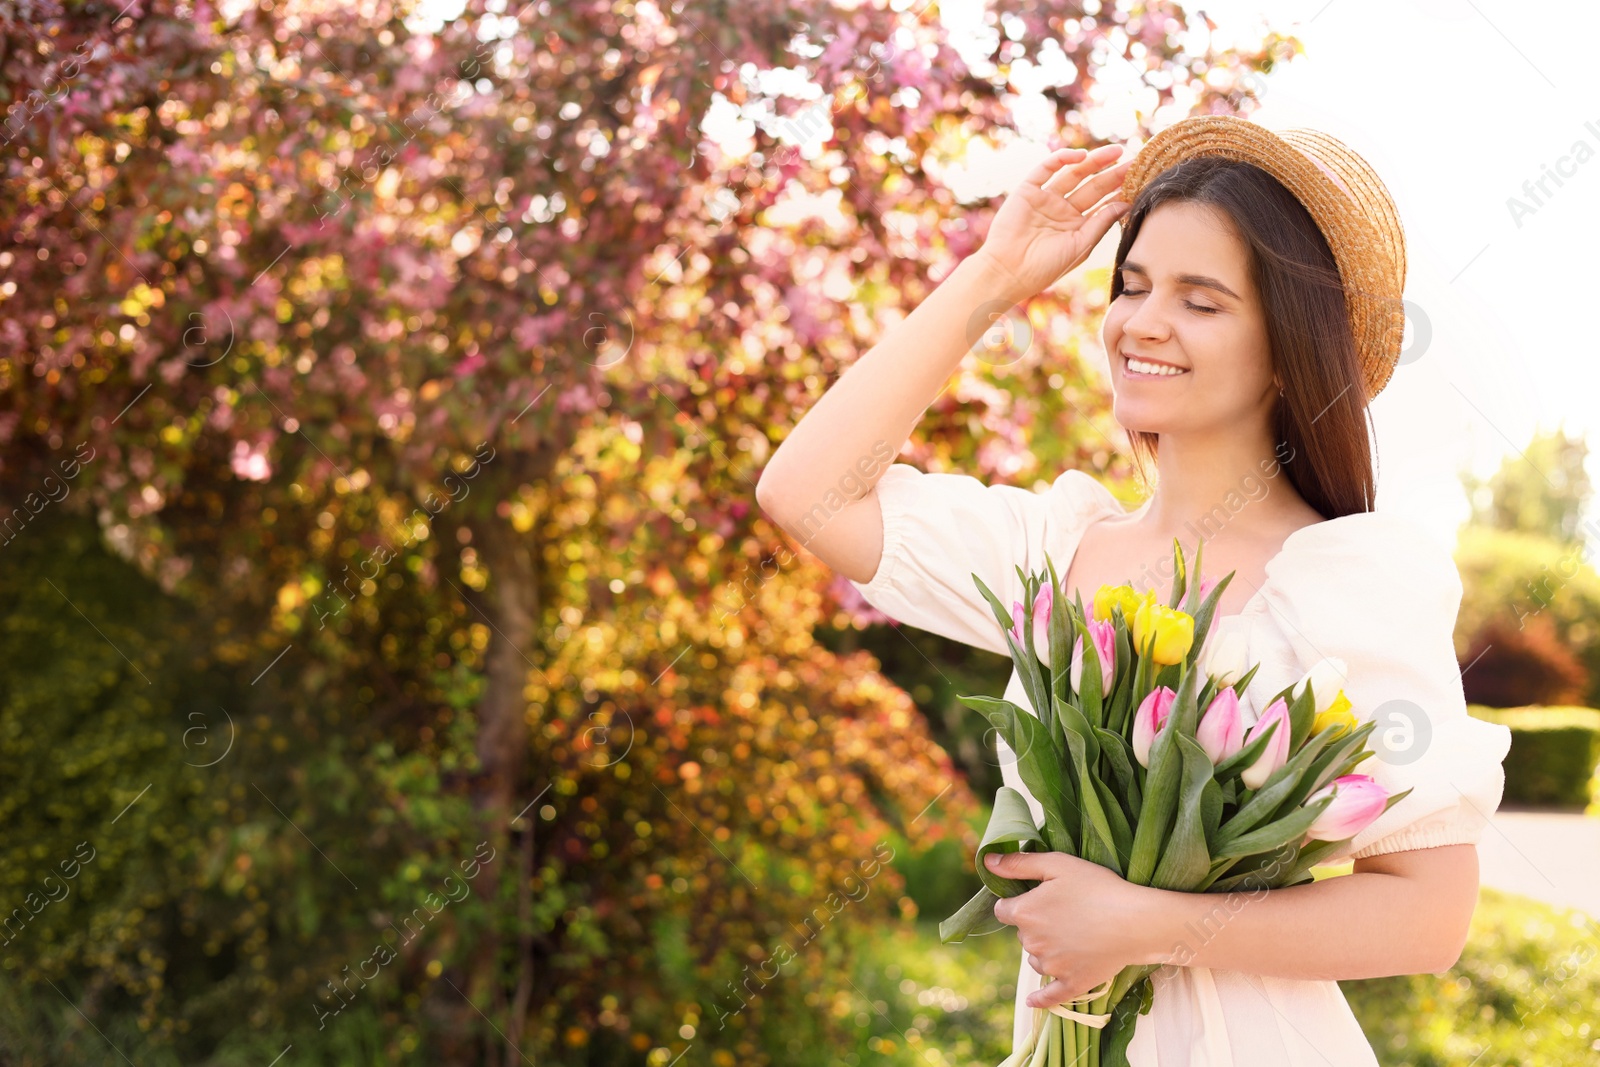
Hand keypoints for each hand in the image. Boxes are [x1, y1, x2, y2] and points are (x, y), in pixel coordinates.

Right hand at [971, 143, 1132, 305]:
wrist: (1008, 273)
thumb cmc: (1044, 268)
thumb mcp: (1080, 246)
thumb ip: (1101, 223)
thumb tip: (1125, 203)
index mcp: (1077, 225)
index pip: (1103, 203)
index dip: (1121, 191)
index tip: (1142, 180)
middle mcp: (1063, 209)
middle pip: (1093, 185)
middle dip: (1113, 173)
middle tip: (1136, 161)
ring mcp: (1045, 198)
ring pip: (1073, 173)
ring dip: (1093, 161)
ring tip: (1115, 152)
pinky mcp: (1027, 190)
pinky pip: (1046, 169)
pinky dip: (1062, 159)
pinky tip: (1080, 156)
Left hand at [987, 850, 1166, 1008]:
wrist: (1135, 921)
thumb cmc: (1097, 887)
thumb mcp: (1057, 864)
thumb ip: (1019, 863)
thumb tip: (988, 862)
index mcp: (1025, 913)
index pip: (1002, 910)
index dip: (1016, 902)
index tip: (1033, 898)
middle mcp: (1032, 943)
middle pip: (1022, 934)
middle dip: (1035, 924)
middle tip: (1065, 912)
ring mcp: (1052, 966)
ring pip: (1036, 958)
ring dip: (1044, 950)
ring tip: (1074, 935)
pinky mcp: (1071, 984)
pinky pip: (1049, 996)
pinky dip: (1040, 999)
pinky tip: (1032, 1002)